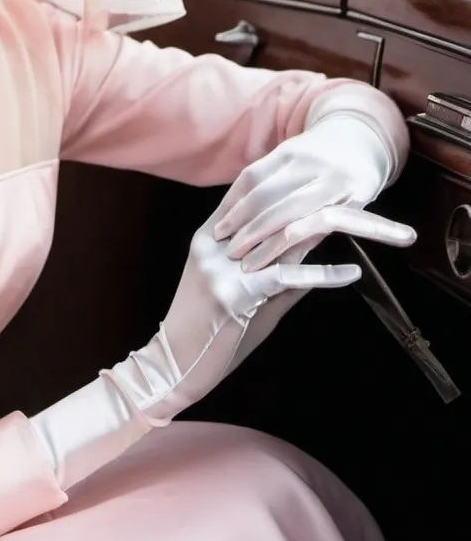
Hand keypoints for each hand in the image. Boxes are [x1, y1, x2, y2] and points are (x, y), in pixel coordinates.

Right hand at [29, 196, 413, 491]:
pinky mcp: (234, 294)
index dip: (293, 183)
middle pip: (274, 210)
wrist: (177, 363)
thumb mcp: (241, 290)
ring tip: (363, 222)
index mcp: (212, 234)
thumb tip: (314, 251)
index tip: (331, 177)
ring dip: (327, 228)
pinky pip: (286, 278)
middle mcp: (215, 243)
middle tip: (358, 192)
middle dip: (317, 200)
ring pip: (283, 237)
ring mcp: (222, 266)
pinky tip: (352, 272)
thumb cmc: (210, 330)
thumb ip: (274, 267)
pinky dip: (322, 274)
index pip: (254, 195)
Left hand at [211, 114, 413, 272]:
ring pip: (291, 216)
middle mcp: (310, 162)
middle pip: (267, 197)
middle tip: (227, 250)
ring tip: (247, 265)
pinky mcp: (355, 198)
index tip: (216, 228)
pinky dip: (296, 247)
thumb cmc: (321, 157)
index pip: (251, 179)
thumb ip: (270, 183)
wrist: (365, 142)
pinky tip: (280, 263)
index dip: (231, 206)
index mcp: (289, 151)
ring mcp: (333, 179)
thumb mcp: (295, 159)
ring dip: (266, 244)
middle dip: (244, 228)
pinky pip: (318, 227)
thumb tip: (231, 215)